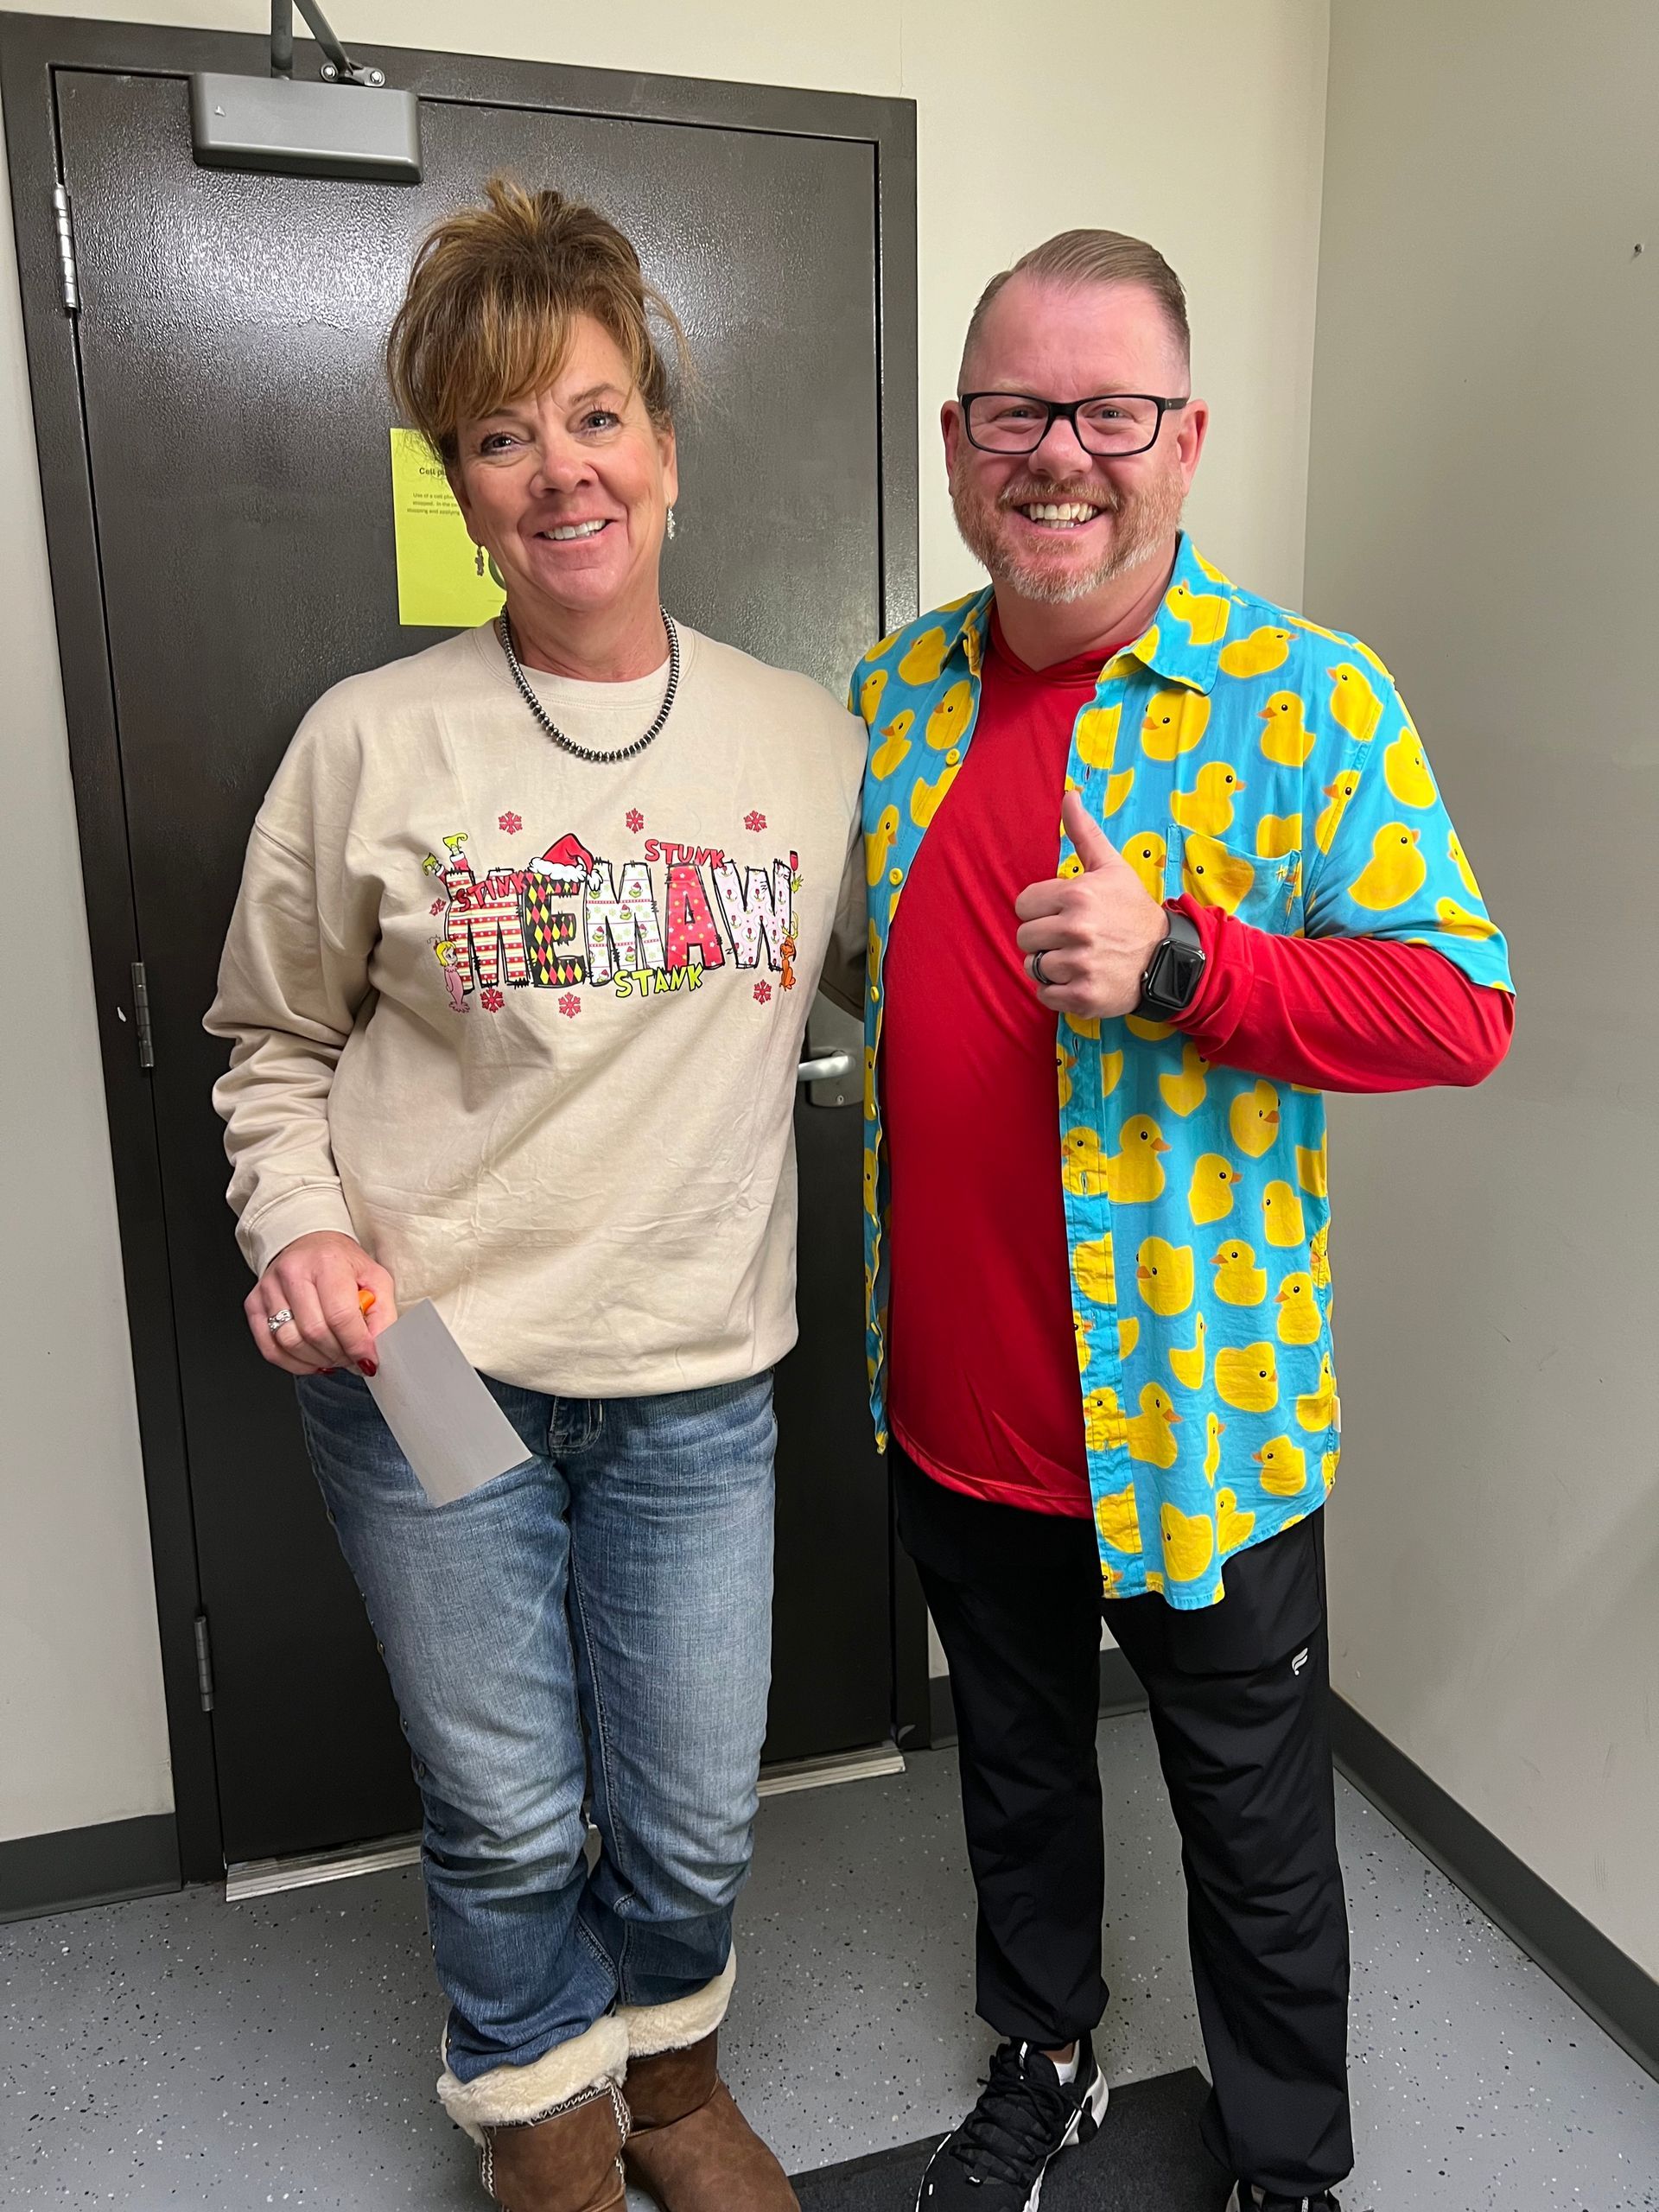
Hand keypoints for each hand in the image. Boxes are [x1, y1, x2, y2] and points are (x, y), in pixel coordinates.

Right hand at [247, 1231, 397, 1377]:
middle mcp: (293, 1272)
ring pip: (290, 1342)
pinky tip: (311, 1359)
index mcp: (328, 1261)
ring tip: (334, 1354)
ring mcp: (269, 1288)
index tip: (369, 1360)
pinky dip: (294, 1363)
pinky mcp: (253, 1303)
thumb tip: (376, 1348)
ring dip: (317, 1360)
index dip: (357, 1345)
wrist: (310, 1244)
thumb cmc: (341, 1262)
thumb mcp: (375, 1279)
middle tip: (352, 1357)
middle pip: (314, 1332)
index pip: (340, 1315)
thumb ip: (382, 1313)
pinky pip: (270, 1348)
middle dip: (339, 1354)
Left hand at [1015, 790, 1170, 1020]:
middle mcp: (1076, 930)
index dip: (1042, 909)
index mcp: (1077, 895)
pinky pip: (1043, 994)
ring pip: (1033, 966)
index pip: (1024, 904)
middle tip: (1074, 937)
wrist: (1167, 959)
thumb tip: (1068, 794)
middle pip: (1025, 936)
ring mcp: (1079, 965)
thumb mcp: (1113, 867)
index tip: (1066, 913)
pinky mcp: (1081, 997)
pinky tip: (1080, 979)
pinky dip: (1057, 991)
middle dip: (1045, 937)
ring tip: (1079, 958)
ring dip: (1051, 965)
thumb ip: (1084, 833)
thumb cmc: (1133, 911)